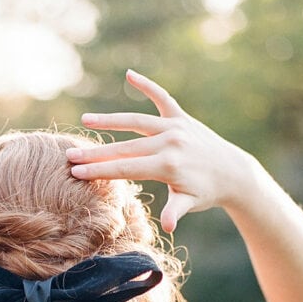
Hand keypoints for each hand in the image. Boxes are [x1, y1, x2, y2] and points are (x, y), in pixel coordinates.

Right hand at [66, 69, 250, 232]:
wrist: (233, 172)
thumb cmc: (207, 192)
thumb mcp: (191, 203)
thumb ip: (176, 211)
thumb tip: (168, 227)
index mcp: (168, 165)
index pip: (126, 168)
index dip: (99, 171)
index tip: (76, 173)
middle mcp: (169, 142)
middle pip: (125, 147)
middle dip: (95, 153)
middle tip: (69, 155)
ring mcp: (175, 127)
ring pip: (136, 122)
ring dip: (109, 120)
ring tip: (86, 121)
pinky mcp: (181, 117)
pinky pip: (162, 98)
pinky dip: (147, 86)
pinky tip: (130, 74)